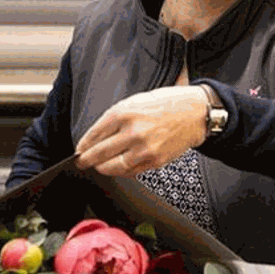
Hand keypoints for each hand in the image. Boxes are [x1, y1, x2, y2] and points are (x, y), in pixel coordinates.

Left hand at [74, 86, 208, 176]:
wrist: (195, 113)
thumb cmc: (166, 104)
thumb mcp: (135, 101)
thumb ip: (115, 118)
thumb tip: (96, 136)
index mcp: (124, 113)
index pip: (94, 134)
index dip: (83, 145)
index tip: (79, 149)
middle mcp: (132, 131)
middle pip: (99, 153)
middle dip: (86, 159)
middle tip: (81, 161)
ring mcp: (143, 148)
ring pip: (112, 166)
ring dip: (101, 168)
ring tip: (97, 166)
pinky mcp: (154, 161)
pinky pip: (130, 171)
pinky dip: (120, 172)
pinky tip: (116, 168)